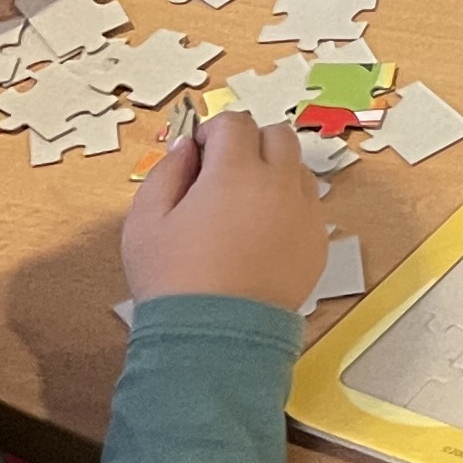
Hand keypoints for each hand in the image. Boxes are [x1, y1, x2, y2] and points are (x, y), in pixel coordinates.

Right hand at [120, 112, 324, 311]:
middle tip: (223, 173)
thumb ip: (165, 172)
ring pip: (297, 168)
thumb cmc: (173, 280)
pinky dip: (288, 206)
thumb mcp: (145, 221)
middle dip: (249, 143)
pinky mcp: (317, 242)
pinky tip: (260, 234)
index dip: (213, 133)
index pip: (234, 123)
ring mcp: (304, 214)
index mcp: (236, 173)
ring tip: (242, 206)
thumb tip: (188, 148)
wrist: (214, 339)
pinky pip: (308, 206)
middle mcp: (279, 185)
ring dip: (273, 172)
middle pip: (276, 135)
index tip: (199, 155)